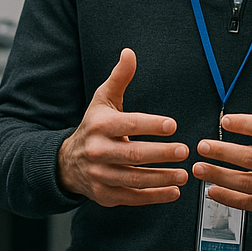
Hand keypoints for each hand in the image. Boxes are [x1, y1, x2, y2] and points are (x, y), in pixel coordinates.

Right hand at [57, 48, 188, 205]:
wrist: (67, 162)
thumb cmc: (93, 127)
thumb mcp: (102, 100)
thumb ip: (119, 77)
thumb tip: (129, 53)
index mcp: (100, 126)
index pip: (128, 124)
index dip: (151, 125)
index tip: (172, 125)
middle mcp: (98, 151)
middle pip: (133, 154)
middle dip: (160, 154)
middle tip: (184, 151)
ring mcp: (100, 175)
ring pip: (134, 179)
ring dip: (161, 178)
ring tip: (183, 174)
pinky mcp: (105, 195)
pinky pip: (133, 197)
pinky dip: (154, 196)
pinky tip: (173, 192)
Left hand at [191, 60, 251, 216]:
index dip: (244, 124)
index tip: (225, 121)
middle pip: (251, 158)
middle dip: (222, 152)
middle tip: (202, 146)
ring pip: (245, 182)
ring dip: (218, 175)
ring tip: (199, 167)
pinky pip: (248, 203)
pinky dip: (228, 198)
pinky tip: (212, 189)